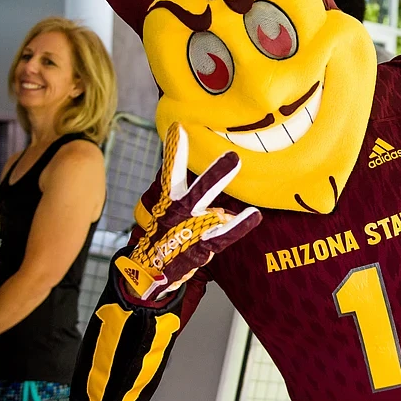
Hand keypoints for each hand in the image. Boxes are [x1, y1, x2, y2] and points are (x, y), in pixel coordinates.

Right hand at [117, 124, 260, 309]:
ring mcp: (190, 230)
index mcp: (168, 201)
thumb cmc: (165, 235)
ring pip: (210, 212)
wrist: (146, 273)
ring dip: (222, 194)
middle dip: (212, 174)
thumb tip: (202, 174)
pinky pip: (223, 235)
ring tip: (237, 168)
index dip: (174, 151)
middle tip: (231, 155)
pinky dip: (239, 225)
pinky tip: (254, 215)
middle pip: (196, 190)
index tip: (178, 127)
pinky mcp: (201, 247)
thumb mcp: (169, 210)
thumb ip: (188, 192)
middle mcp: (178, 213)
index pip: (170, 172)